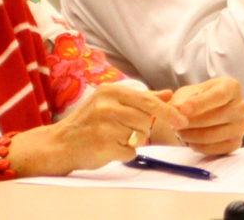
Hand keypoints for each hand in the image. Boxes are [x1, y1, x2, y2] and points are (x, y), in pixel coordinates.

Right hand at [20, 85, 181, 175]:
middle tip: (130, 131)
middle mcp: (107, 105)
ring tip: (113, 137)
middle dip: (143, 129)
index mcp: (111, 91)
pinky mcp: (103, 144)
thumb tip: (169, 93)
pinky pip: (130, 152)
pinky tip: (108, 147)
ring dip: (132, 141)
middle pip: (146, 120)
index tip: (183, 121)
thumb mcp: (112, 103)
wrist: (61, 143)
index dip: (168, 112)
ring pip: (139, 136)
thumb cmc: (89, 122)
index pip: (148, 101)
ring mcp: (104, 125)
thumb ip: (142, 98)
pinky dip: (124, 153)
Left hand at [156, 77, 243, 154]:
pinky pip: (217, 148)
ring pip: (215, 134)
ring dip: (193, 135)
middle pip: (217, 116)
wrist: (202, 115)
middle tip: (175, 124)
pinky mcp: (236, 143)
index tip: (182, 109)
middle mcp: (241, 106)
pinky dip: (200, 146)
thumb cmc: (194, 99)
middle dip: (192, 122)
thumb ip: (182, 100)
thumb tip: (177, 109)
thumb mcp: (186, 93)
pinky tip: (190, 141)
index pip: (218, 95)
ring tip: (180, 132)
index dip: (199, 103)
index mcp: (232, 87)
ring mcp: (241, 126)